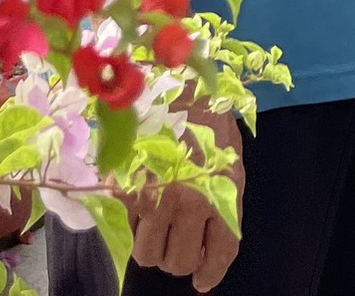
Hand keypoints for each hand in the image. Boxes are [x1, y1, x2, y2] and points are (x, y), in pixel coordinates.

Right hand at [127, 110, 243, 291]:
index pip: (220, 252)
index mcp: (224, 191)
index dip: (209, 273)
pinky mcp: (126, 188)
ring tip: (155, 228)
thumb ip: (223, 198)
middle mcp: (192, 199)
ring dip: (152, 248)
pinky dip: (131, 224)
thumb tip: (210, 244)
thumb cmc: (205, 117)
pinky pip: (126, 228)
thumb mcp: (228, 156)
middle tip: (175, 244)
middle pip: (180, 262)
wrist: (171, 79)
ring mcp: (156, 195)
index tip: (201, 282)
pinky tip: (138, 206)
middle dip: (177, 260)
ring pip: (148, 255)